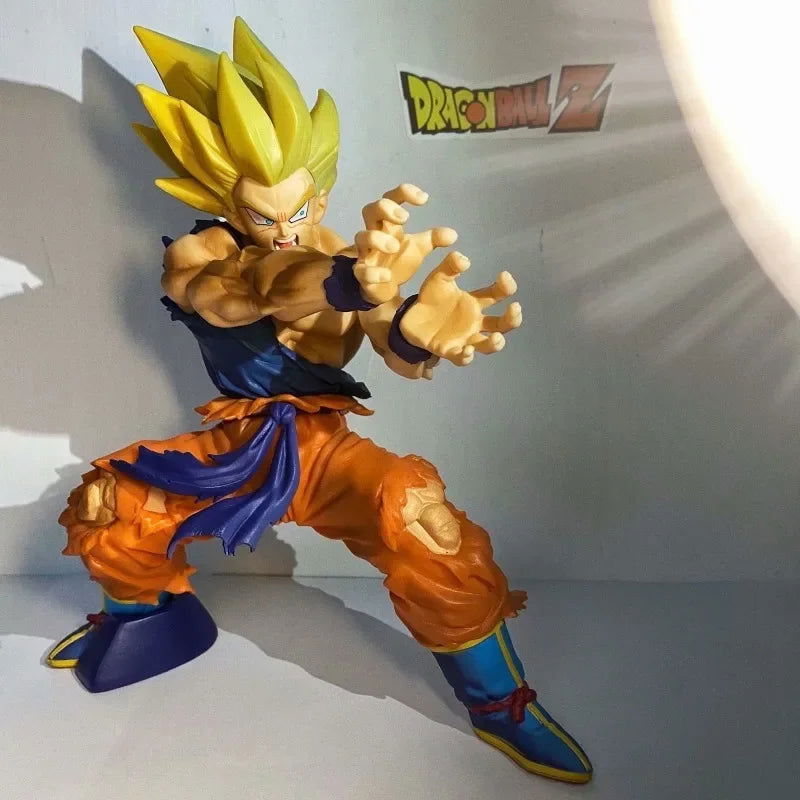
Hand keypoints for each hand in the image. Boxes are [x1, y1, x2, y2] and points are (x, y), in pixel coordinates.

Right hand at [354, 183, 456, 303]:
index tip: (424, 199)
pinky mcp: (362, 274)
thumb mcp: (419, 247)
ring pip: (361, 237)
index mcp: (389, 224)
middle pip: (370, 210)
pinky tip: (388, 276)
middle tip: (405, 219)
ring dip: (377, 238)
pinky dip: (373, 273)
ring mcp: (366, 253)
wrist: (383, 286)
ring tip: (395, 247)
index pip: (390, 198)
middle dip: (385, 209)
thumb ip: (434, 239)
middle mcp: (374, 234)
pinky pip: (361, 271)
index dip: (404, 193)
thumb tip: (452, 234)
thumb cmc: (398, 259)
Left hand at [400, 252, 521, 364]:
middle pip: (501, 324)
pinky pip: (462, 358)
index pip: (497, 295)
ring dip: (495, 344)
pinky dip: (467, 356)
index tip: (504, 275)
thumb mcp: (438, 278)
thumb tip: (465, 260)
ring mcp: (465, 338)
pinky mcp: (450, 351)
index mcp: (475, 303)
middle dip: (512, 318)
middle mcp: (475, 323)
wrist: (409, 318)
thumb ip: (450, 267)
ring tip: (497, 338)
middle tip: (515, 309)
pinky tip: (467, 351)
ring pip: (487, 346)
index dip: (505, 287)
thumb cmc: (430, 299)